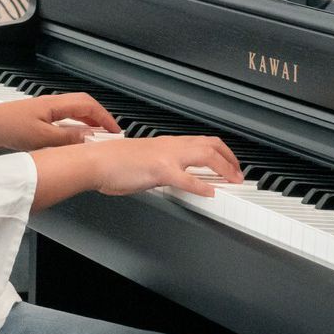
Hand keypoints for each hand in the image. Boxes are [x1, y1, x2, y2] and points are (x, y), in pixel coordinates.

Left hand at [0, 92, 120, 151]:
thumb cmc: (6, 127)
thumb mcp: (42, 137)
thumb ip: (68, 137)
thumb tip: (89, 137)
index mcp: (54, 104)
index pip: (88, 105)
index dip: (105, 117)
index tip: (115, 130)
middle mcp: (50, 105)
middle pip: (82, 107)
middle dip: (99, 120)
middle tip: (109, 135)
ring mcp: (42, 113)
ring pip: (71, 115)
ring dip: (85, 126)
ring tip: (95, 141)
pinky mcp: (34, 122)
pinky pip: (60, 123)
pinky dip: (71, 131)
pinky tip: (71, 144)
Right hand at [93, 135, 240, 198]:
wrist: (95, 161)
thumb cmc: (111, 163)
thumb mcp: (142, 160)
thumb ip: (160, 166)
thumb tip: (171, 177)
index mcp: (165, 143)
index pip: (201, 141)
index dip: (220, 152)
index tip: (228, 163)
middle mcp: (169, 146)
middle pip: (211, 143)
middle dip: (230, 157)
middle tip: (238, 173)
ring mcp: (166, 156)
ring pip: (205, 154)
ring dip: (224, 167)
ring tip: (233, 180)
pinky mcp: (159, 170)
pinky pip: (187, 178)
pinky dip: (202, 186)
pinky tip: (210, 192)